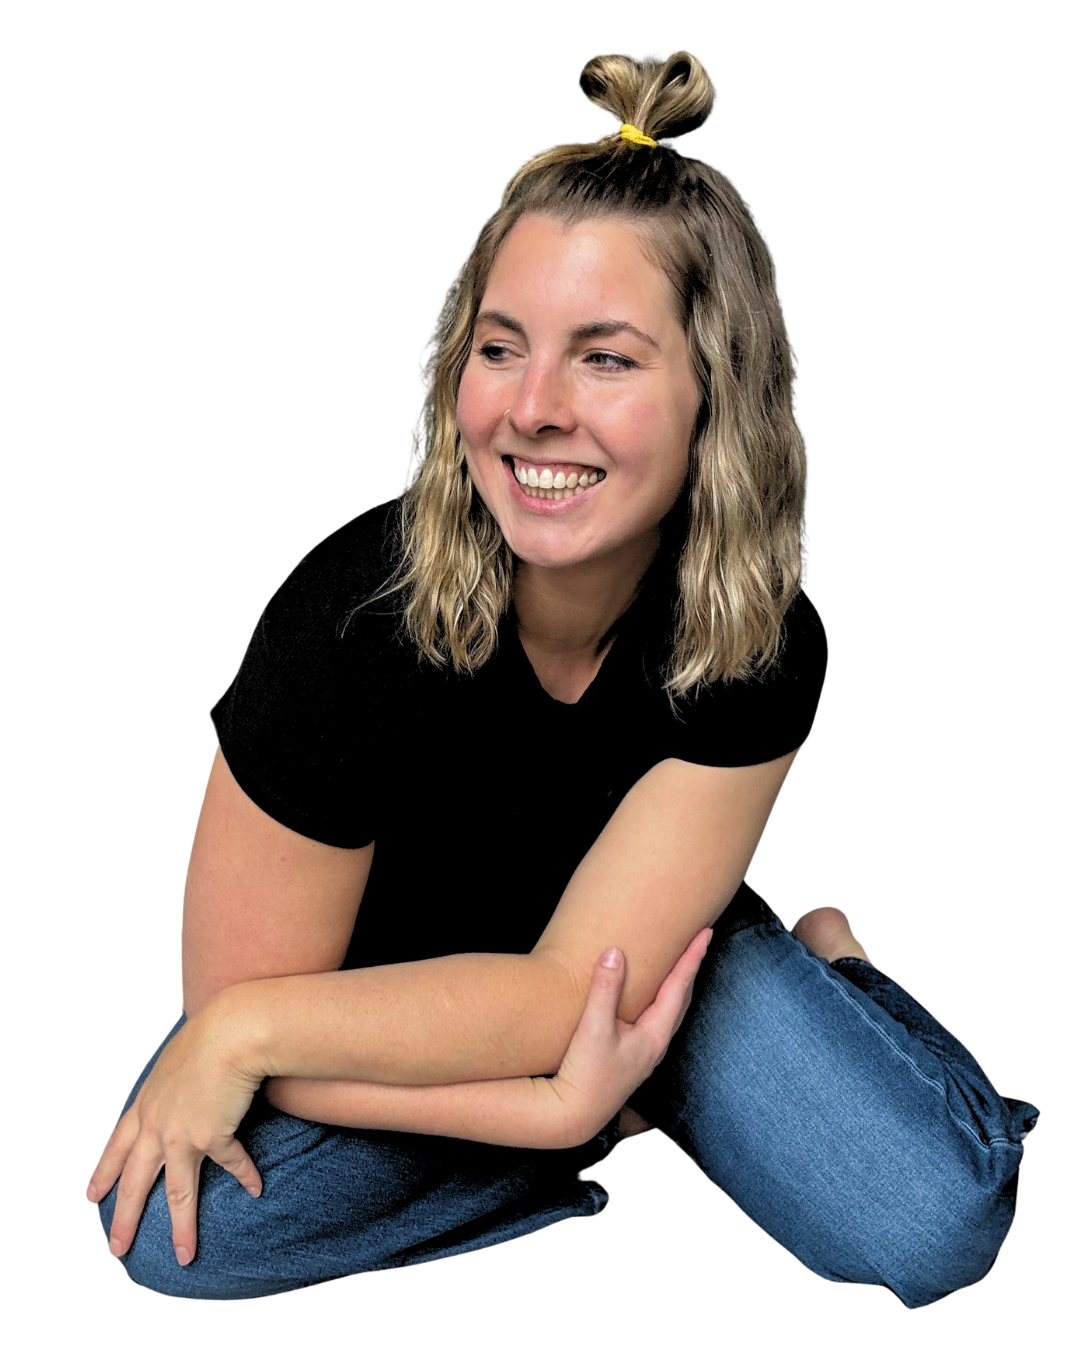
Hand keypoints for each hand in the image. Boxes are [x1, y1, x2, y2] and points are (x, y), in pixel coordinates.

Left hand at [84, 999, 266, 1265]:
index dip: (102, 1175)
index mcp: (145, 1106)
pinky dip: (246, 1175)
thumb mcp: (174, 1061)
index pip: (116, 1148)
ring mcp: (183, 1135)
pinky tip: (255, 1189)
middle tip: (118, 1247)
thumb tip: (179, 1089)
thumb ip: (170, 1084)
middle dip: (125, 1219)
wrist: (230, 1033)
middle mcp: (157, 1126)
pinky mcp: (213, 1137)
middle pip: (136, 1183)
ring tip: (185, 1255)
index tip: (90, 1198)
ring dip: (183, 1226)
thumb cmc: (207, 1036)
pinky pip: (231, 1164)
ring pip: (178, 1192)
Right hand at [550, 927, 712, 1147]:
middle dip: (691, 969)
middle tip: (699, 942)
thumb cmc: (585, 1074)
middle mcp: (655, 1045)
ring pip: (670, 1011)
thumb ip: (606, 989)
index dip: (693, 958)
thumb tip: (615, 952)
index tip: (707, 933)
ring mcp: (644, 1053)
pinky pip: (655, 1020)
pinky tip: (647, 1000)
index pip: (679, 987)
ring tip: (680, 965)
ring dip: (677, 986)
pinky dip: (660, 1000)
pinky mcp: (630, 1058)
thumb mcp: (594, 1028)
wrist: (572, 1115)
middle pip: (681, 999)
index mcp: (655, 1035)